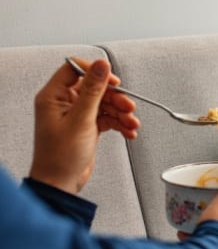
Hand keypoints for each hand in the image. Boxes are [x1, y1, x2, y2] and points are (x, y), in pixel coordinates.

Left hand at [29, 58, 140, 193]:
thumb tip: (101, 65)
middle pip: (96, 88)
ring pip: (105, 103)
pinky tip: (128, 131)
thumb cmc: (60, 157)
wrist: (61, 183)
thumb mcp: (81, 119)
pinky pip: (107, 118)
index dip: (96, 72)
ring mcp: (76, 115)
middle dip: (115, 98)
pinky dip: (119, 123)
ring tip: (131, 124)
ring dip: (121, 113)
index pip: (75, 69)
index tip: (114, 82)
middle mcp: (64, 103)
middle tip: (128, 108)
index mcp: (54, 96)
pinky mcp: (87, 126)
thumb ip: (93, 90)